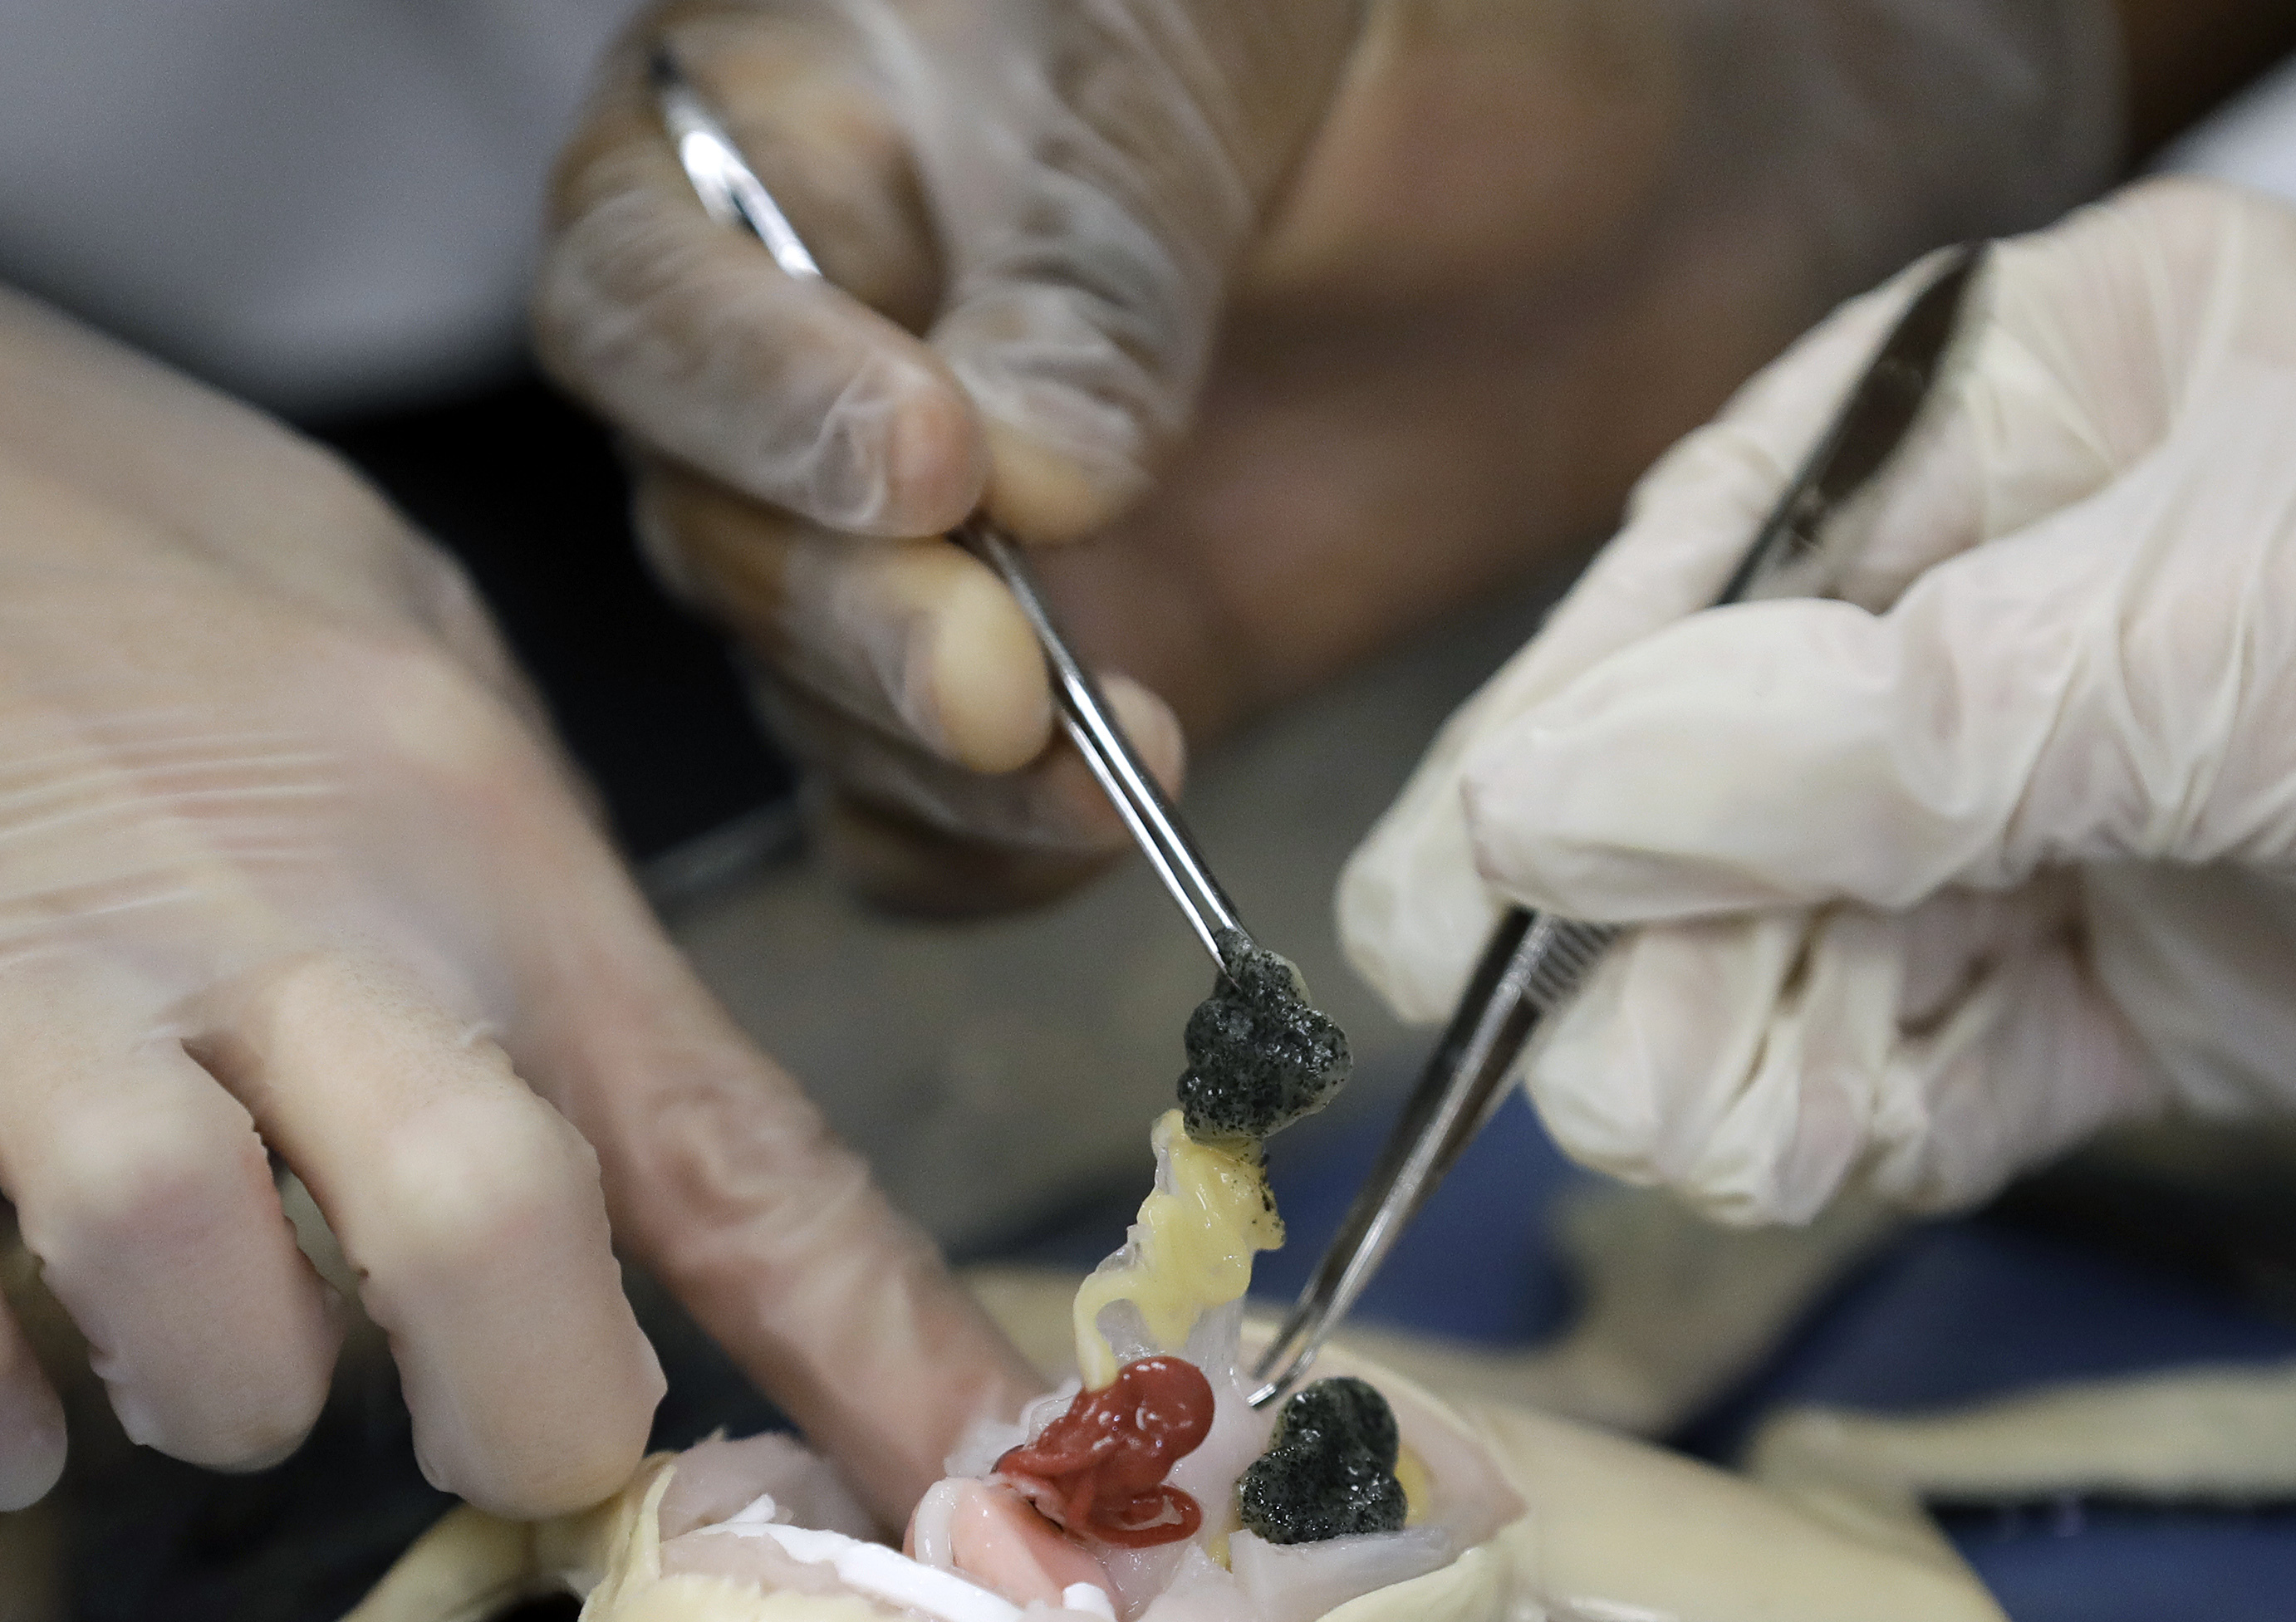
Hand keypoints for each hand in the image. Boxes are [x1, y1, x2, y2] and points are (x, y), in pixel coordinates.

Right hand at [0, 70, 1034, 1516]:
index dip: (883, 1358)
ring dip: (216, 1393)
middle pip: (490, 1230)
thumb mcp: (391, 658)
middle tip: (489, 1435)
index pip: (729, 1147)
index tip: (995, 1516)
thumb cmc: (86, 551)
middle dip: (525, 1410)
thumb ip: (526, 908)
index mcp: (464, 841)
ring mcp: (7, 974)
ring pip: (187, 1276)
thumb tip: (648, 1164)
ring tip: (179, 1361)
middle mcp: (272, 914)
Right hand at [536, 0, 2117, 908]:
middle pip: (713, 525)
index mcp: (805, 132)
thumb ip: (1104, 229)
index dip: (750, 396)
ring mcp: (938, 543)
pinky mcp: (1053, 687)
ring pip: (812, 694)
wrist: (1643, 160)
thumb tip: (1017, 481)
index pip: (652, 287)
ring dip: (935, 764)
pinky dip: (988, 864)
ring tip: (1110, 763)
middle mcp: (834, 352)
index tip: (927, 466)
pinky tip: (1108, 828)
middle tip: (997, 671)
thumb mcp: (1233, 32)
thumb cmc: (1420, 19)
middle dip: (845, 618)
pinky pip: (932, 828)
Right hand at [1343, 179, 2295, 1223]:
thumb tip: (1538, 805)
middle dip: (1669, 947)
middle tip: (1642, 1089)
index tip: (1441, 927)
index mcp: (2013, 409)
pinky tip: (1857, 1151)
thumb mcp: (2224, 646)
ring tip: (1775, 1137)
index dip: (1561, 758)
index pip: (1700, 579)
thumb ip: (1868, 742)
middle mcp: (2009, 595)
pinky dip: (1874, 1119)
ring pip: (1797, 943)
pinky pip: (1923, 1053)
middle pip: (1714, 788)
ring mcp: (2066, 790)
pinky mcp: (2129, 967)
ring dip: (1760, 1057)